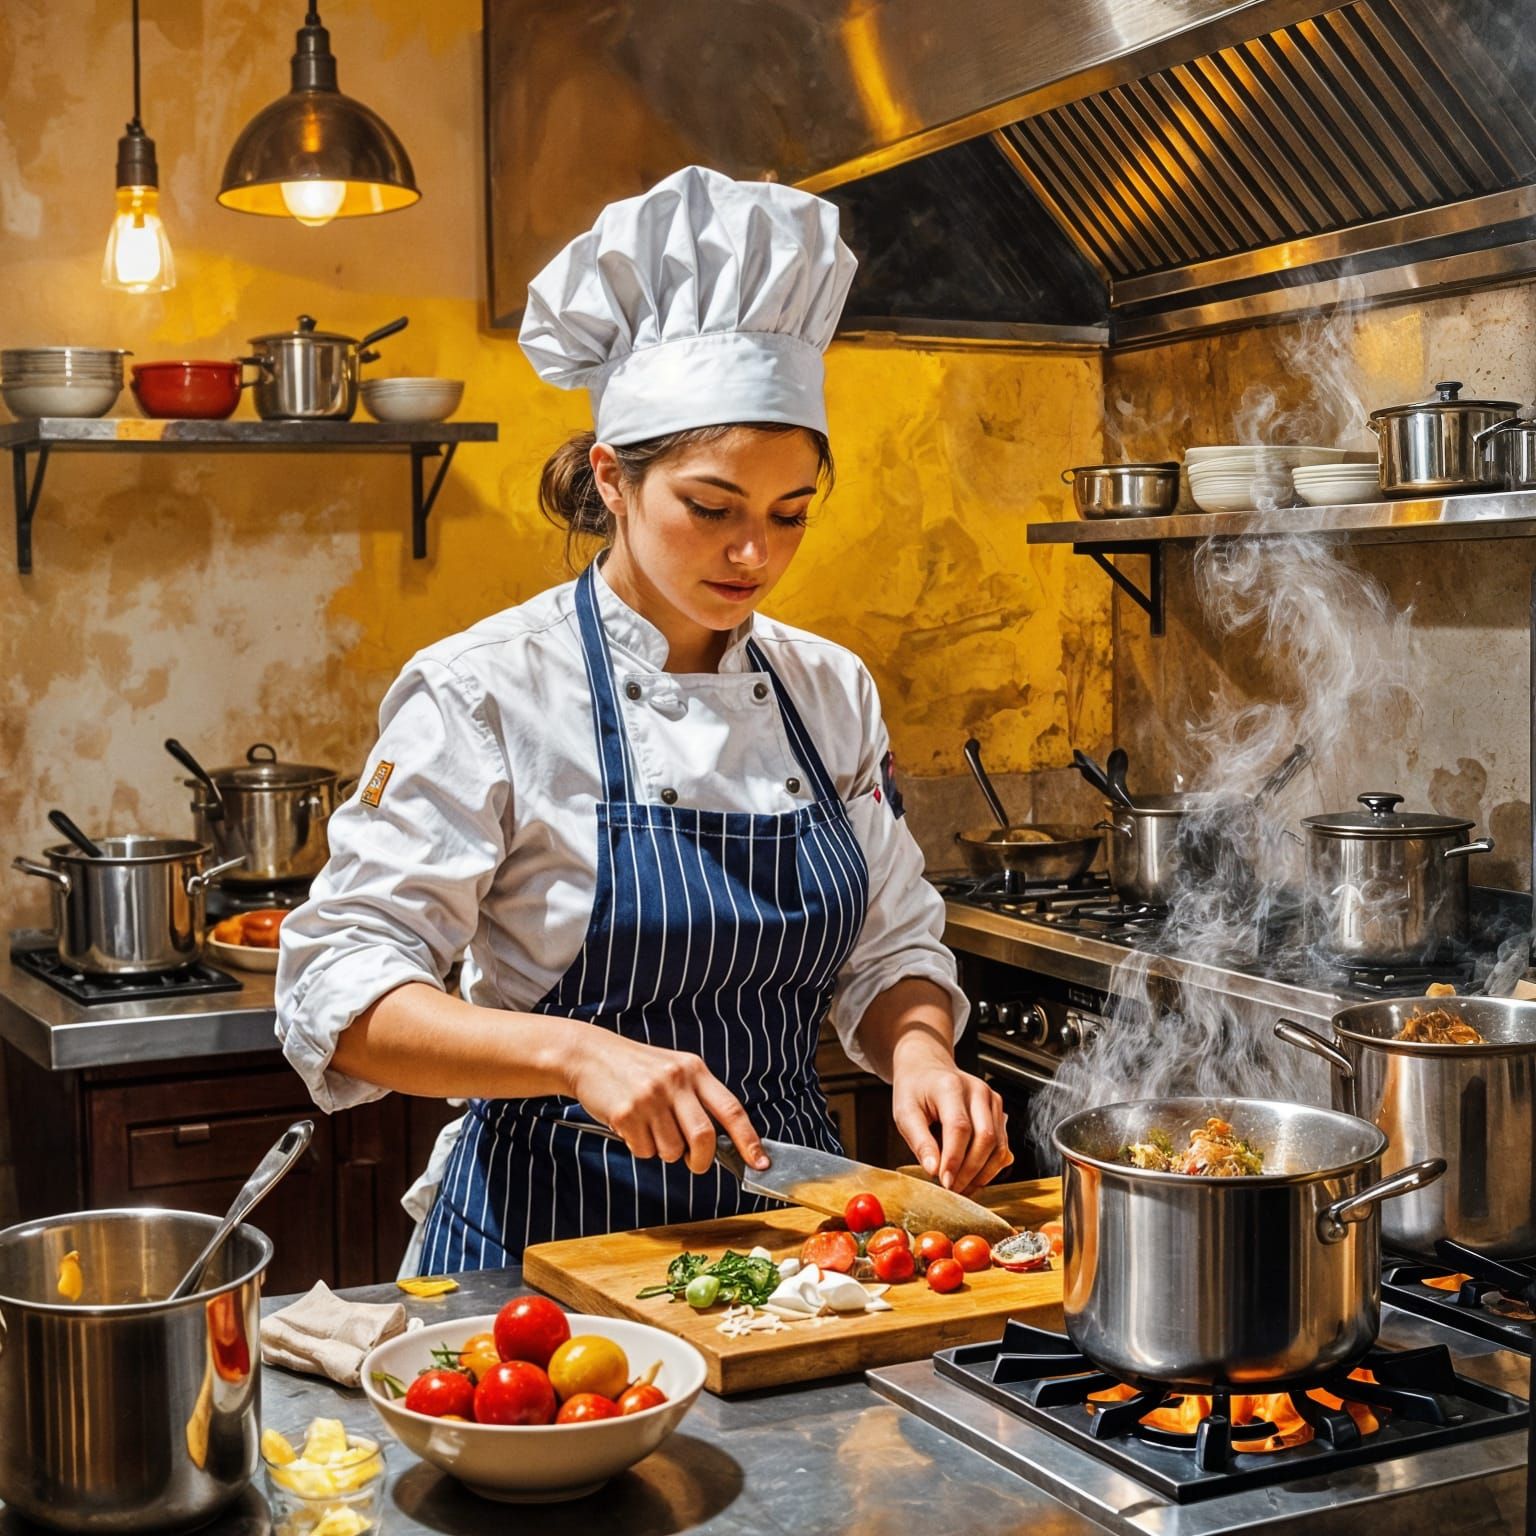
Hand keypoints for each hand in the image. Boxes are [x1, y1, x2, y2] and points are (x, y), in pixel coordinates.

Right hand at [563, 1028, 768, 1176]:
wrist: (590, 1055)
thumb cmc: (636, 1068)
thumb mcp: (674, 1070)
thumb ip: (697, 1099)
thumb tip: (721, 1142)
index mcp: (694, 1070)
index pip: (731, 1109)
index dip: (749, 1140)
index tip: (760, 1163)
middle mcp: (675, 1081)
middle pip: (704, 1137)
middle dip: (701, 1160)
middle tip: (694, 1163)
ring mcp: (650, 1097)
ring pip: (671, 1150)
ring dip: (663, 1151)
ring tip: (649, 1128)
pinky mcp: (626, 1113)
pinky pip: (644, 1150)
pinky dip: (640, 1147)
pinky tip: (630, 1126)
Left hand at [890, 1045, 1011, 1194]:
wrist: (927, 1068)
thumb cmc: (915, 1089)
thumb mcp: (905, 1112)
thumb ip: (919, 1141)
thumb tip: (933, 1170)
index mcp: (950, 1086)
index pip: (959, 1127)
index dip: (954, 1159)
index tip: (945, 1182)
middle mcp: (977, 1091)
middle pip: (986, 1137)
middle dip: (971, 1170)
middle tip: (952, 1188)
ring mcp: (992, 1100)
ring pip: (999, 1145)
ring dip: (983, 1172)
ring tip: (962, 1186)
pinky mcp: (998, 1111)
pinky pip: (1002, 1145)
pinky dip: (990, 1166)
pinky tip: (972, 1176)